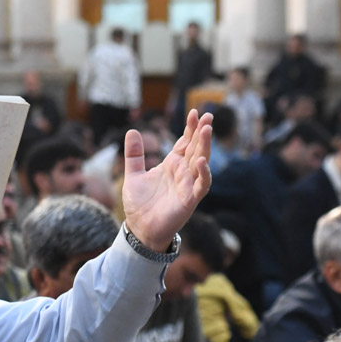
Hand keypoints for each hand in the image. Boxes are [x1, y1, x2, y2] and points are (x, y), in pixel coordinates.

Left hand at [121, 108, 213, 251]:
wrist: (140, 229)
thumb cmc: (139, 205)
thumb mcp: (133, 175)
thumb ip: (134, 155)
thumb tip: (132, 131)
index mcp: (171, 165)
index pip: (184, 142)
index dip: (190, 128)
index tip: (194, 112)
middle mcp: (182, 173)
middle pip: (195, 148)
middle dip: (202, 132)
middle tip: (208, 115)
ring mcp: (188, 186)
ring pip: (201, 162)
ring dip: (205, 147)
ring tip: (207, 130)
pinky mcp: (189, 200)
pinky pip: (201, 186)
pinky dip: (203, 174)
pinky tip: (200, 161)